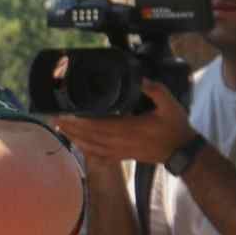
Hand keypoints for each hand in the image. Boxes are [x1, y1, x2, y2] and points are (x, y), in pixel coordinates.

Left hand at [54, 80, 197, 165]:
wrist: (182, 151)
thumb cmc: (175, 127)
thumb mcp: (170, 104)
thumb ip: (156, 90)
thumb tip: (141, 78)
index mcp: (130, 129)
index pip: (98, 126)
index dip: (80, 121)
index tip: (65, 114)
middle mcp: (121, 142)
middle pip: (89, 136)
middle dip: (70, 127)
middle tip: (53, 117)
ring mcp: (120, 151)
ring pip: (91, 146)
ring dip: (74, 137)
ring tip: (59, 127)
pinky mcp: (122, 156)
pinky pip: (99, 155)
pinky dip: (85, 149)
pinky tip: (76, 144)